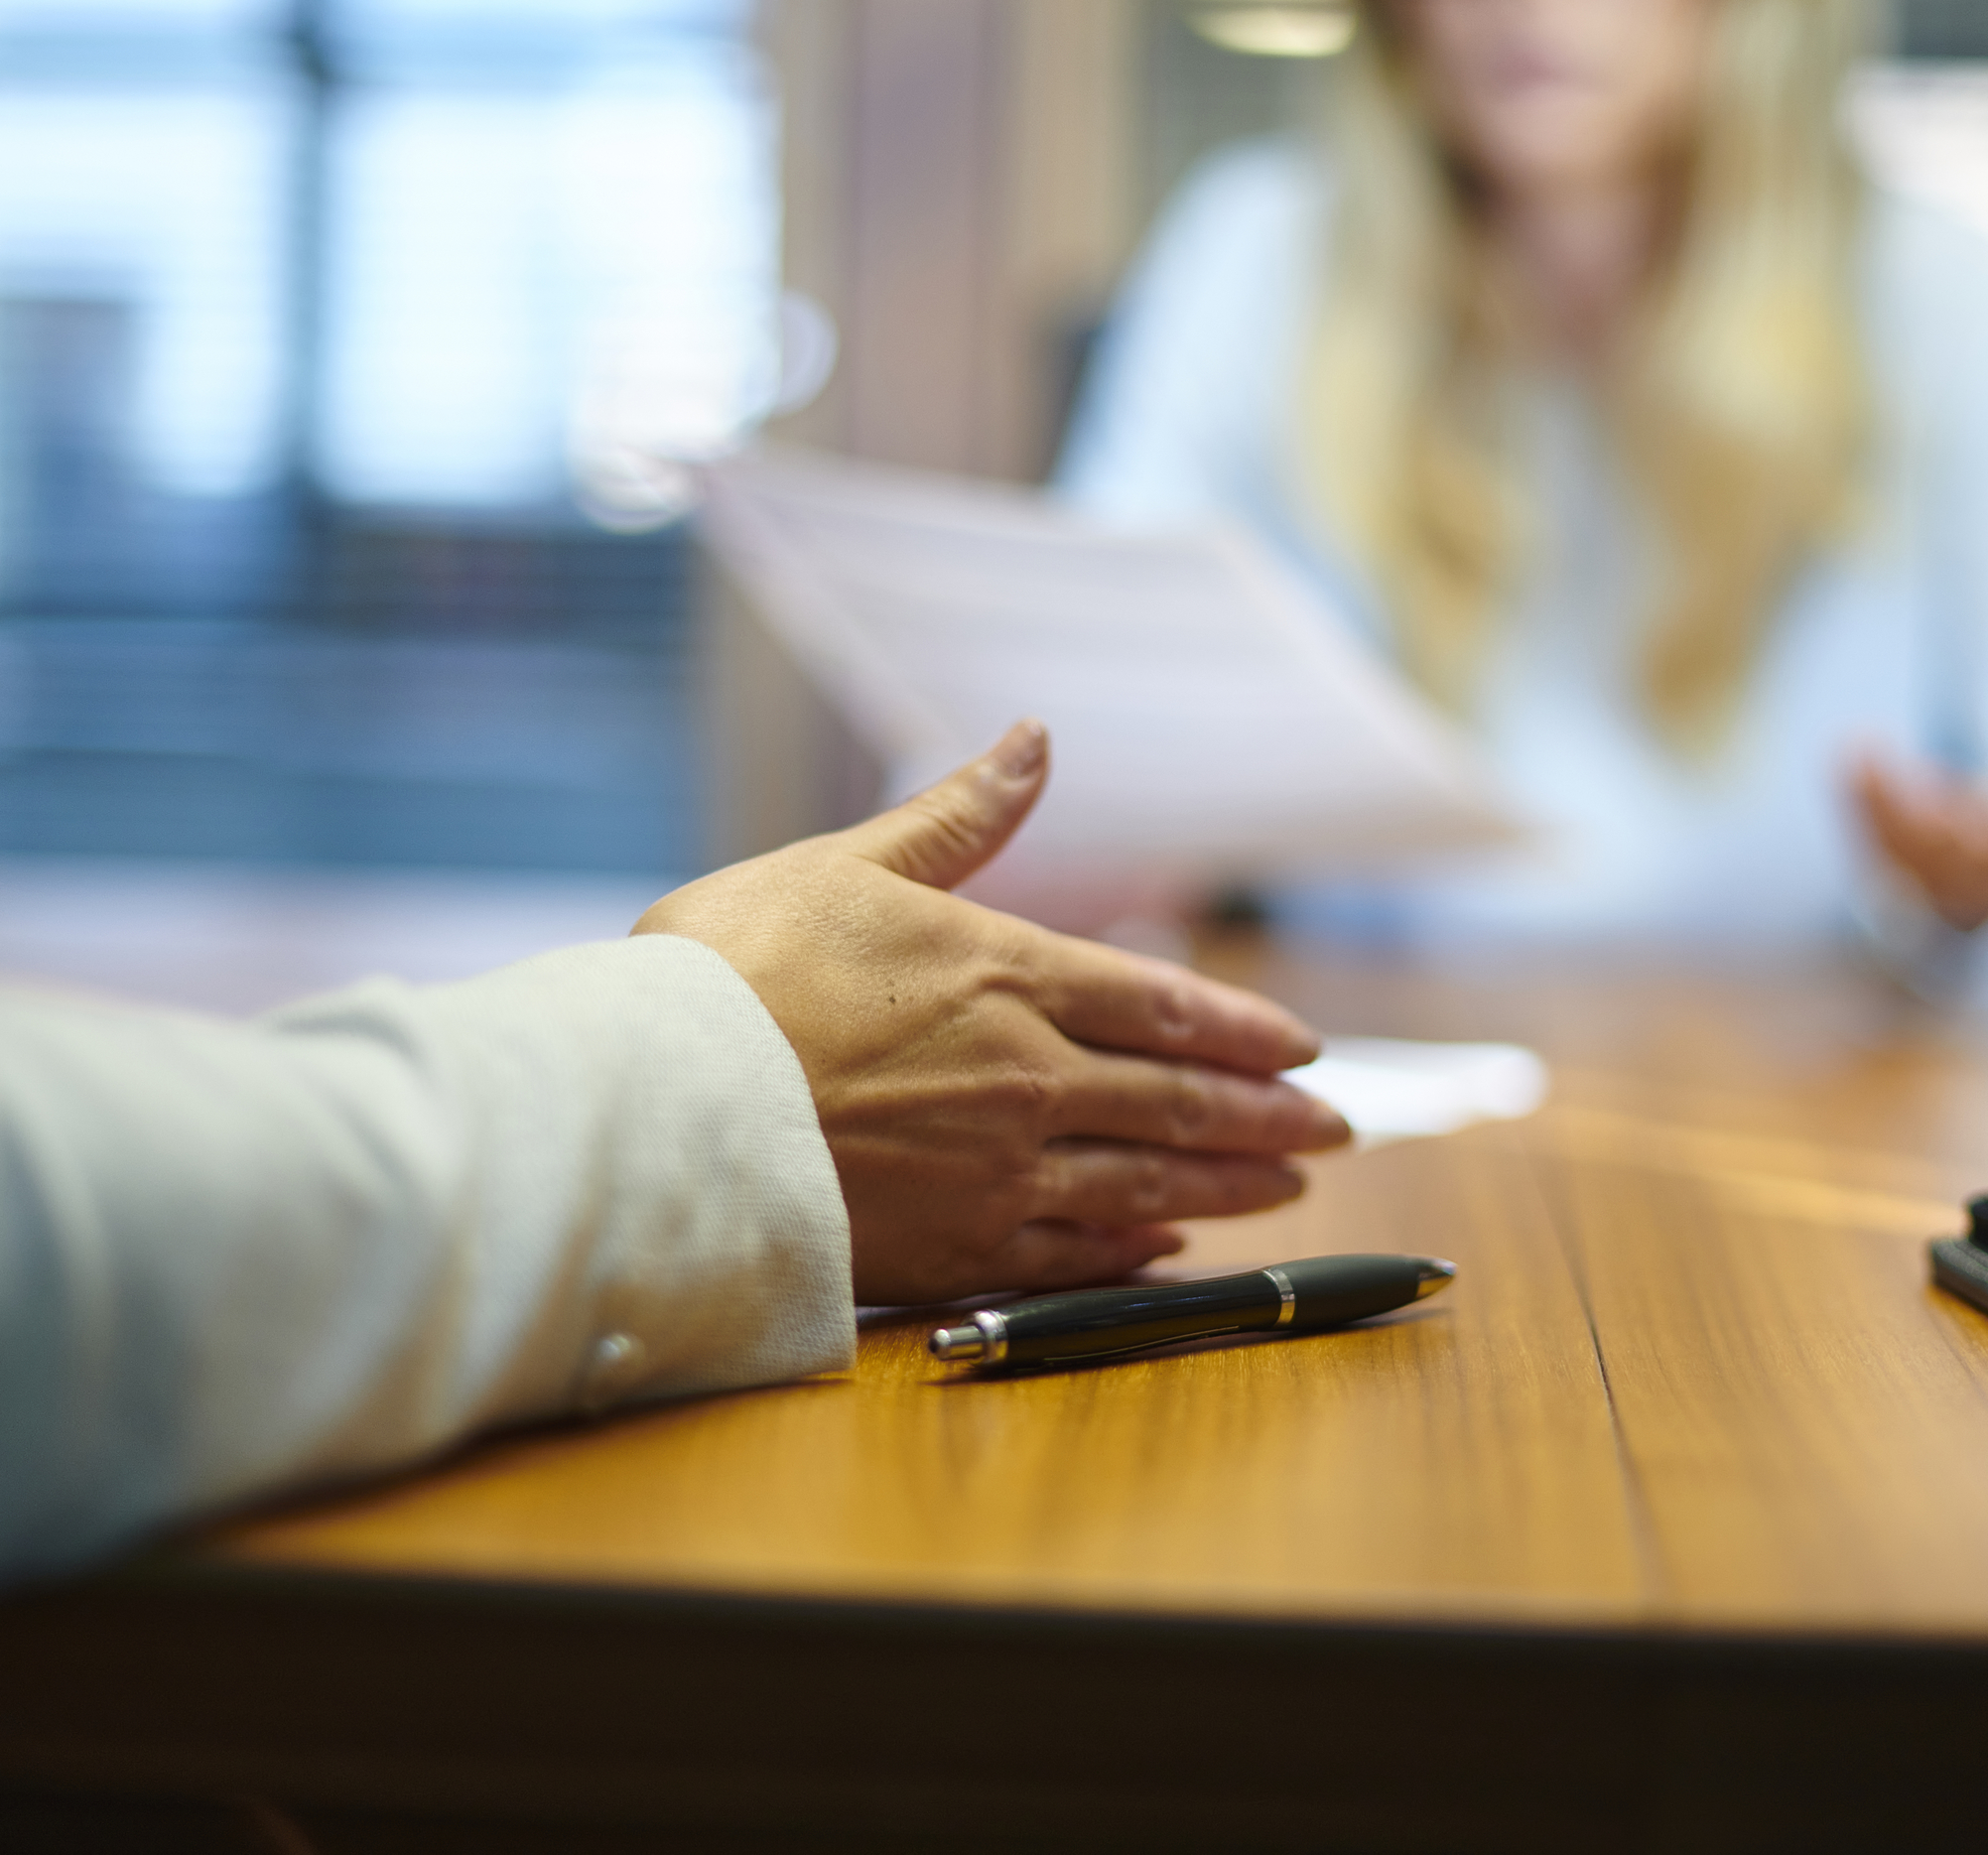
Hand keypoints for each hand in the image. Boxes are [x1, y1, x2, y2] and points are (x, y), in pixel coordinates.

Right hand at [634, 722, 1350, 1301]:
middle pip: (1181, 1101)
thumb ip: (959, 817)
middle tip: (1332, 1132)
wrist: (656, 1105)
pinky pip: (1074, 1251)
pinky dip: (1134, 1247)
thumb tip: (1034, 736)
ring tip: (1283, 1190)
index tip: (1302, 1050)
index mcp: (1008, 973)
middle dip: (1268, 1118)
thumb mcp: (849, 863)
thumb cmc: (731, 971)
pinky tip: (1167, 1246)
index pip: (1165, 1005)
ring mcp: (997, 1167)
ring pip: (1148, 1181)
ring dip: (1228, 1186)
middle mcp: (1028, 1074)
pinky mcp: (953, 1244)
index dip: (1244, 1030)